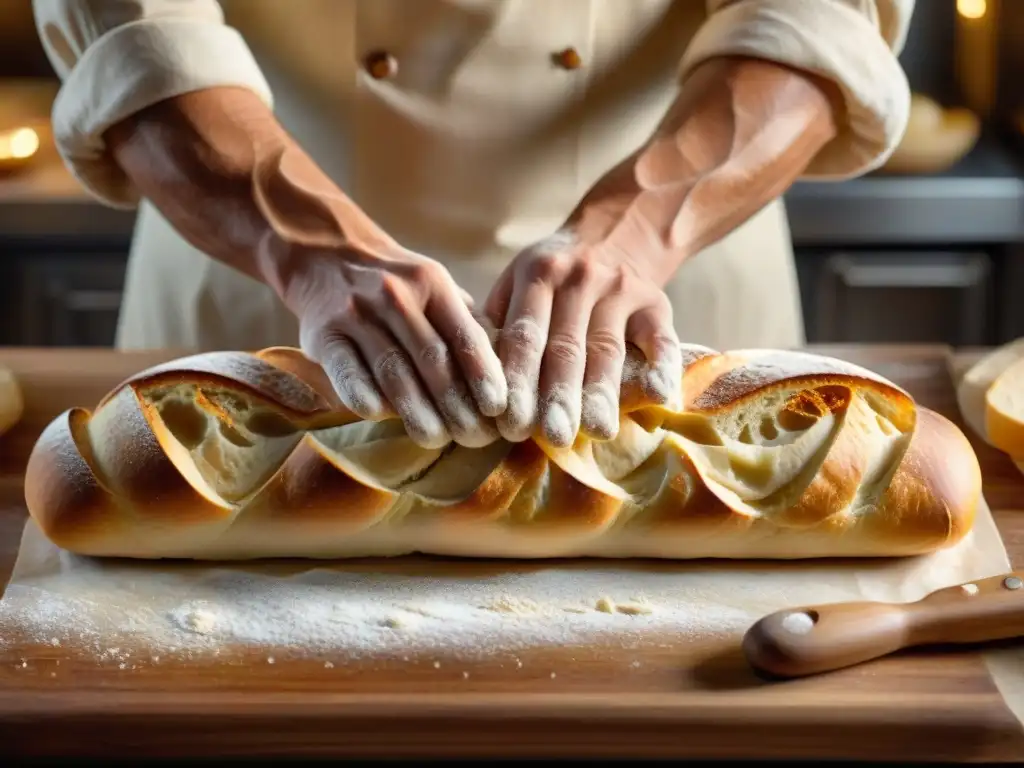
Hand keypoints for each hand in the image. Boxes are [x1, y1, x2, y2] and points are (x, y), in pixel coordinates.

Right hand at [269, 239, 506, 449]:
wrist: (327, 257)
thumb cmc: (399, 287)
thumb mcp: (437, 289)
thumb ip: (469, 324)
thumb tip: (511, 372)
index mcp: (433, 284)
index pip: (464, 335)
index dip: (483, 374)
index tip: (499, 409)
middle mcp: (395, 296)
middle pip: (431, 359)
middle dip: (456, 404)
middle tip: (474, 438)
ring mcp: (356, 314)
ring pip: (392, 370)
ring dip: (416, 410)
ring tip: (436, 439)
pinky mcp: (323, 335)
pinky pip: (347, 372)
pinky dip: (365, 396)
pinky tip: (382, 416)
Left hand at [484, 228, 681, 447]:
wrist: (615, 232)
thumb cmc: (552, 273)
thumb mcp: (516, 279)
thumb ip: (495, 322)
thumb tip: (468, 380)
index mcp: (538, 274)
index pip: (525, 334)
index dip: (517, 378)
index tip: (507, 420)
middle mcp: (579, 279)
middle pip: (566, 348)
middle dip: (557, 396)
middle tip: (551, 437)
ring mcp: (621, 290)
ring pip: (608, 350)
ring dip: (602, 392)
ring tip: (597, 431)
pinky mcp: (655, 302)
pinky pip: (662, 338)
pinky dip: (664, 366)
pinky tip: (661, 397)